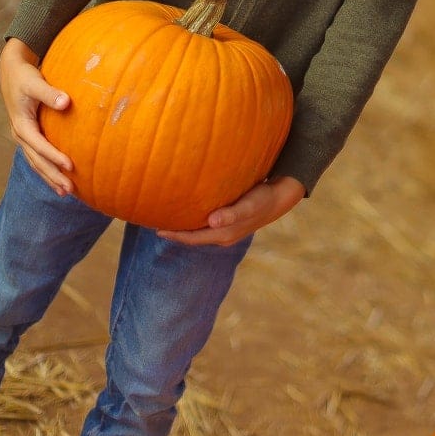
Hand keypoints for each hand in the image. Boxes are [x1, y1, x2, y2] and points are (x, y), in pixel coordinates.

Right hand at [0, 37, 74, 194]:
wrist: (12, 72)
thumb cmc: (25, 77)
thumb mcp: (35, 82)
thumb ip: (50, 93)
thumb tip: (66, 102)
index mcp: (21, 124)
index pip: (39, 145)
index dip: (53, 156)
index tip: (70, 166)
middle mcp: (21, 134)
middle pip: (37, 160)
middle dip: (52, 175)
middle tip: (69, 189)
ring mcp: (24, 137)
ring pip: (36, 162)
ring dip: (50, 177)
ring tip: (65, 192)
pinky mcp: (29, 136)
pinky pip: (37, 157)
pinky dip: (47, 168)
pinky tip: (59, 178)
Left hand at [157, 175, 305, 246]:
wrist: (279, 197)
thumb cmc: (262, 199)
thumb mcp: (248, 205)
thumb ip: (231, 214)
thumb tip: (211, 221)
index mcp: (223, 235)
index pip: (192, 238)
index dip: (174, 235)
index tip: (156, 229)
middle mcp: (222, 236)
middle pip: (193, 237)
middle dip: (175, 232)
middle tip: (155, 222)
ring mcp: (226, 230)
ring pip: (199, 231)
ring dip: (184, 227)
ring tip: (168, 217)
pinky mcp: (229, 222)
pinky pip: (206, 225)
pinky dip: (195, 221)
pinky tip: (190, 210)